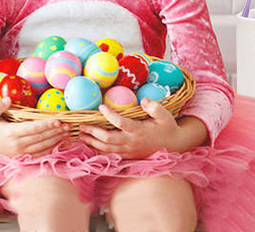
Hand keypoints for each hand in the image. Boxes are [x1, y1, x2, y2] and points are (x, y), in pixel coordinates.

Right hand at [0, 97, 69, 158]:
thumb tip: (8, 98)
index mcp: (10, 132)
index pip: (32, 128)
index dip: (46, 125)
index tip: (58, 120)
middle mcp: (17, 144)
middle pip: (41, 138)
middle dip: (55, 131)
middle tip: (68, 125)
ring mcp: (20, 153)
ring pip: (43, 147)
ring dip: (56, 140)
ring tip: (67, 132)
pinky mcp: (22, 157)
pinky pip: (40, 154)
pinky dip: (51, 149)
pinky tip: (59, 142)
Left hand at [78, 99, 199, 157]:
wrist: (174, 145)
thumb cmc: (167, 127)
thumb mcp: (165, 115)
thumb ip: (155, 107)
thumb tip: (144, 100)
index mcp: (139, 130)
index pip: (121, 123)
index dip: (110, 115)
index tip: (101, 107)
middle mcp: (131, 142)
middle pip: (108, 139)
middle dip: (93, 132)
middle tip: (81, 125)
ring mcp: (129, 150)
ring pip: (107, 149)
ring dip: (92, 142)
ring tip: (80, 135)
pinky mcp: (128, 155)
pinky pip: (111, 154)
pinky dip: (98, 150)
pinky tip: (89, 145)